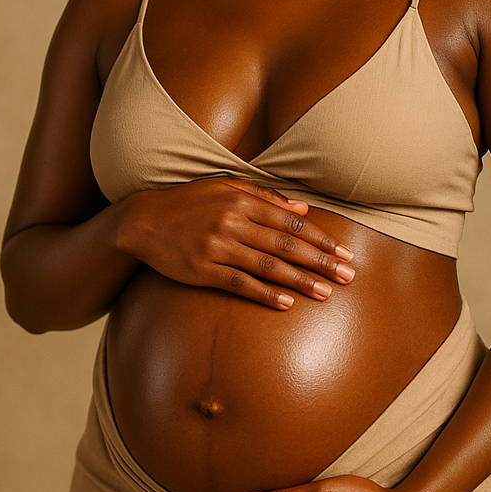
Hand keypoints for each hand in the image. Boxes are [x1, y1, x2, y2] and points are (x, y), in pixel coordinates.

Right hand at [116, 178, 355, 308]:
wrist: (142, 221)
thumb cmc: (189, 202)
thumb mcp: (224, 187)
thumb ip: (265, 197)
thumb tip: (303, 206)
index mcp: (241, 200)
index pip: (290, 221)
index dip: (319, 238)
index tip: (343, 252)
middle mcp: (232, 221)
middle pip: (286, 244)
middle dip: (320, 261)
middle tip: (348, 275)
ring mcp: (217, 246)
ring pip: (268, 265)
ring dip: (300, 280)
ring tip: (326, 292)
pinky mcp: (202, 270)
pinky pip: (240, 283)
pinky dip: (265, 294)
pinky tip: (287, 303)